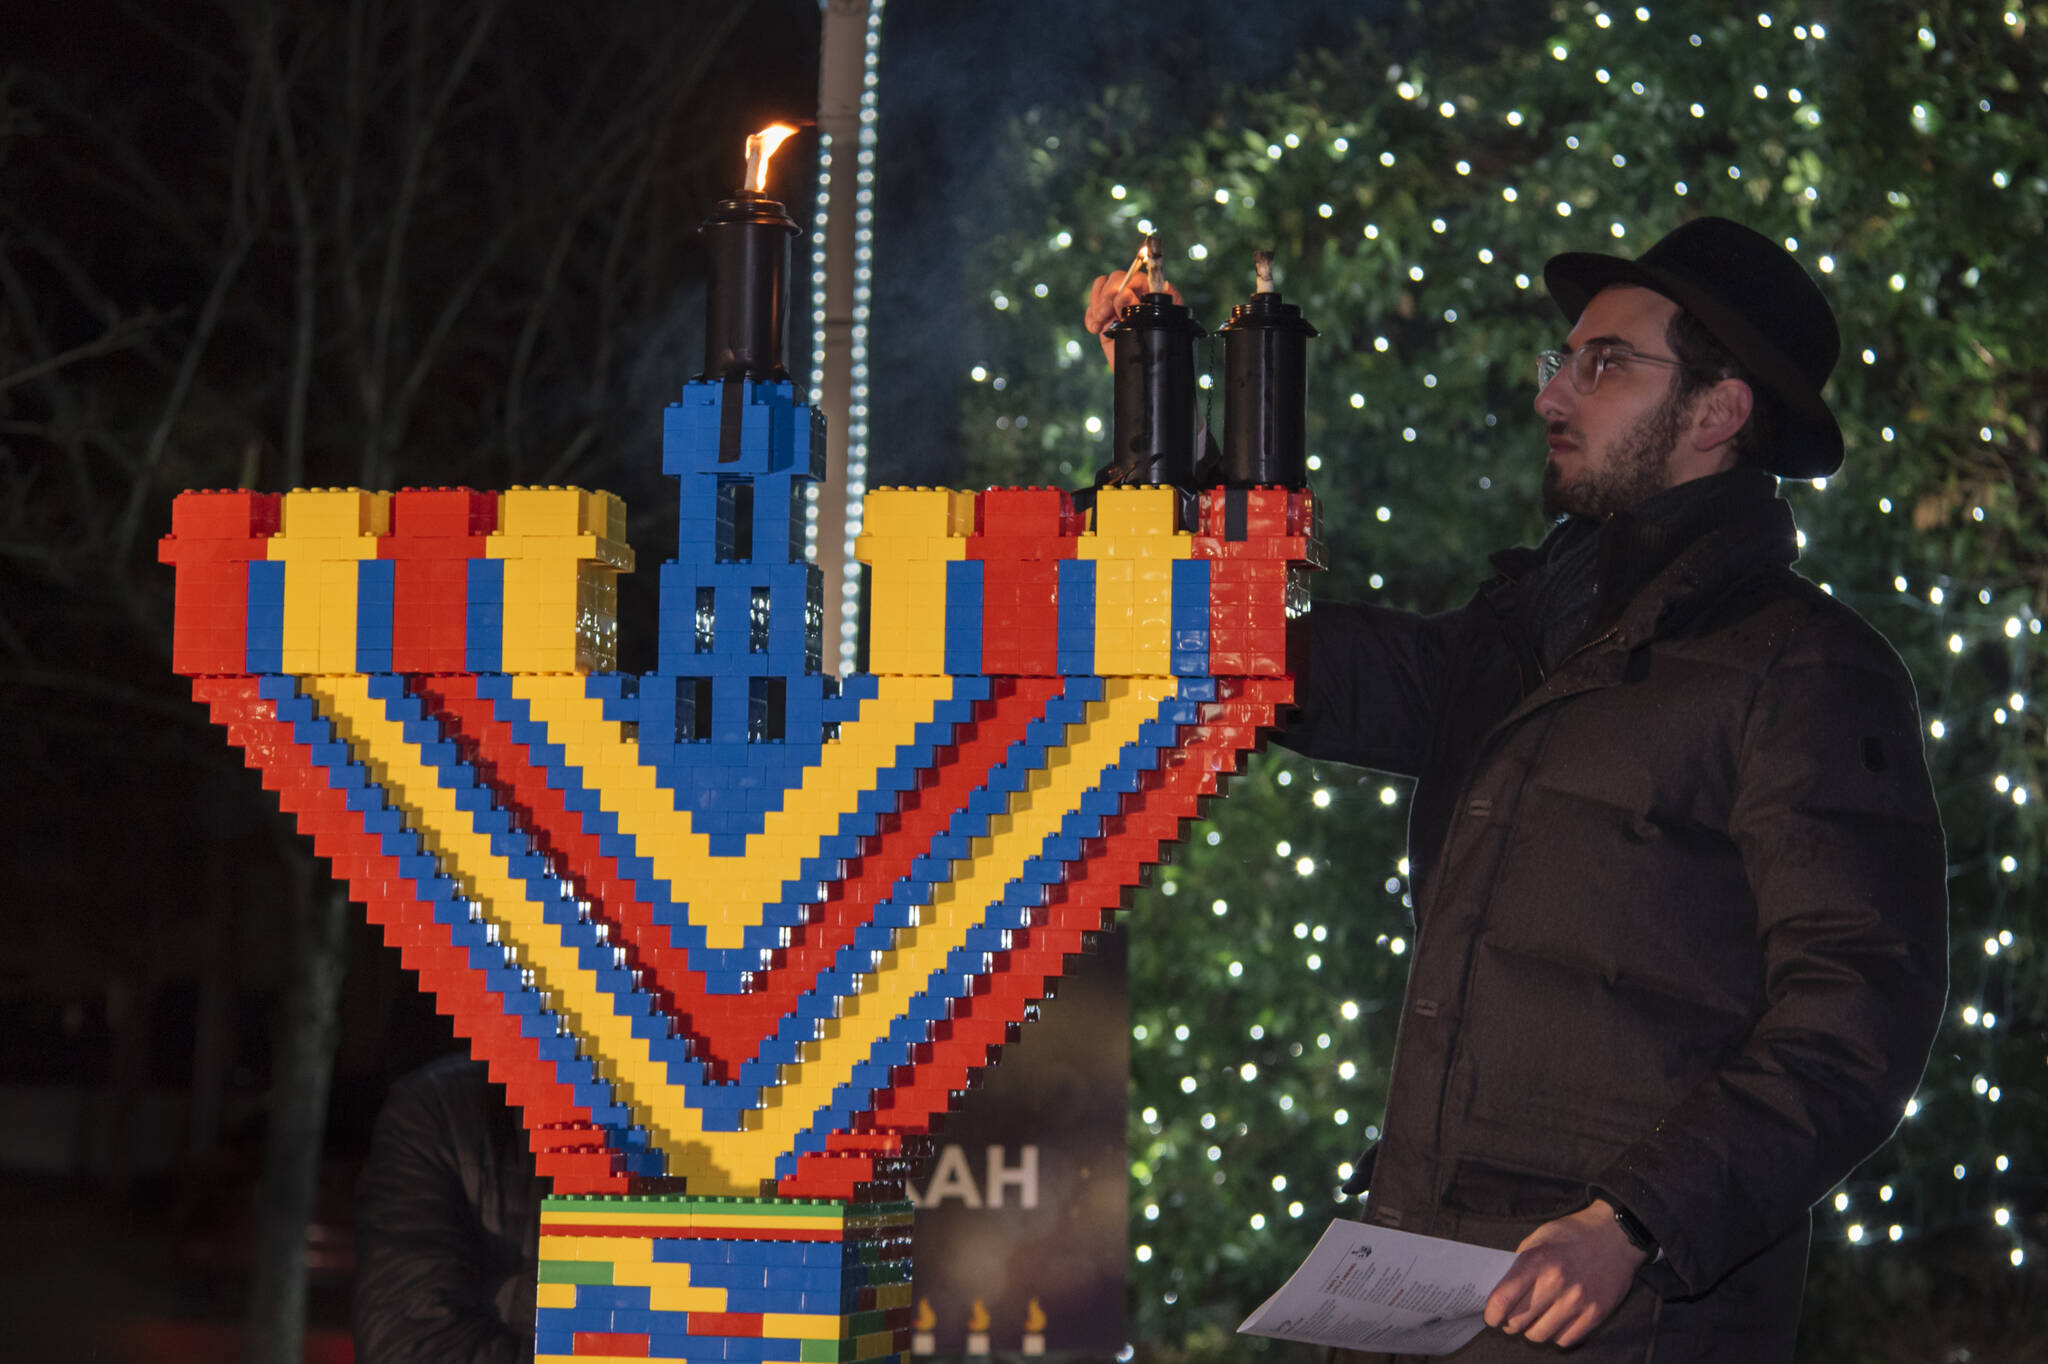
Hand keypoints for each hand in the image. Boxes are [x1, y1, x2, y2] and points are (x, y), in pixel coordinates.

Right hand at [1085, 269, 1182, 367]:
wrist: (1142, 375)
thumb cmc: (1153, 354)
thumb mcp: (1148, 333)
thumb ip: (1138, 311)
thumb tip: (1123, 293)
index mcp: (1157, 296)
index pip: (1138, 277)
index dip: (1124, 285)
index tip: (1117, 300)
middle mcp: (1139, 296)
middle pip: (1118, 278)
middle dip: (1106, 296)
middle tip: (1103, 316)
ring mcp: (1122, 304)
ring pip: (1103, 285)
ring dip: (1096, 303)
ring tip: (1098, 324)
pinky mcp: (1108, 314)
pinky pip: (1094, 302)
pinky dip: (1090, 313)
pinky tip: (1094, 329)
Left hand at [1482, 1199, 1646, 1348]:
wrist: (1616, 1236)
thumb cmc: (1573, 1234)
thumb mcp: (1539, 1237)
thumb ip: (1519, 1263)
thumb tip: (1501, 1290)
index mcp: (1538, 1260)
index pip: (1503, 1299)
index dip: (1491, 1313)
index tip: (1491, 1316)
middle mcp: (1556, 1283)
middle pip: (1519, 1321)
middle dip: (1509, 1323)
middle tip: (1511, 1318)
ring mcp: (1578, 1301)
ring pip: (1540, 1335)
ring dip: (1532, 1330)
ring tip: (1534, 1319)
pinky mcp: (1595, 1314)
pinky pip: (1565, 1340)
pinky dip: (1555, 1334)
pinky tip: (1555, 1320)